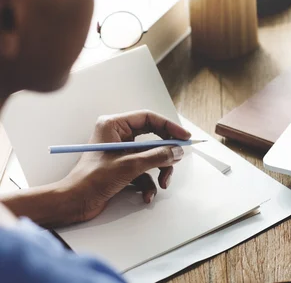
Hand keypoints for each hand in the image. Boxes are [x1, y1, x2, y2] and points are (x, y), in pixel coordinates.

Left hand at [61, 110, 190, 222]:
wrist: (73, 203)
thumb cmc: (91, 180)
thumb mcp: (129, 166)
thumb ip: (157, 156)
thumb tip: (177, 151)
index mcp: (114, 125)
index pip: (149, 118)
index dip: (169, 127)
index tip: (184, 137)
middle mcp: (118, 135)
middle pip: (153, 138)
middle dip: (165, 154)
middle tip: (177, 159)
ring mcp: (121, 152)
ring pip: (151, 156)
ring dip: (159, 171)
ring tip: (162, 183)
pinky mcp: (122, 167)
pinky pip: (144, 170)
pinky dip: (149, 183)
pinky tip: (147, 195)